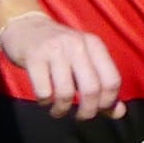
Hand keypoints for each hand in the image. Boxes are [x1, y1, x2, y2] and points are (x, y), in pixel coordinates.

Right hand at [0, 13, 124, 119]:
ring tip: (58, 110)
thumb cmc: (59, 50)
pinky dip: (44, 102)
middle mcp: (77, 44)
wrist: (24, 25)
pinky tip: (44, 99)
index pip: (112, 80)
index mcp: (94, 44)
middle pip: (92, 89)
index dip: (108, 102)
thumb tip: (119, 113)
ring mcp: (54, 49)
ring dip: (62, 109)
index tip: (98, 109)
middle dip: (87, 111)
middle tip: (80, 117)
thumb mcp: (84, 61)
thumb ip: (103, 86)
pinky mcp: (34, 57)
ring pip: (66, 93)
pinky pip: (44, 92)